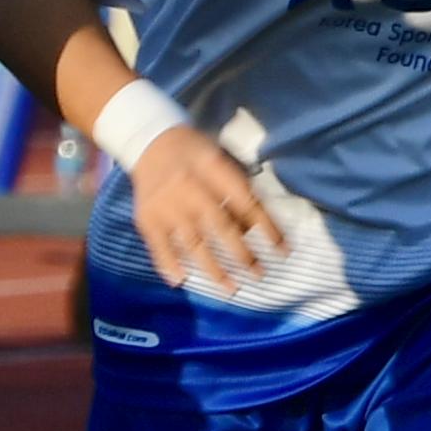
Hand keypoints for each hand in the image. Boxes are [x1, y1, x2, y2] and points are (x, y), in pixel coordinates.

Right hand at [123, 121, 283, 297]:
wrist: (147, 141)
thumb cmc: (192, 151)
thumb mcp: (220, 157)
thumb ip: (238, 187)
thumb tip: (255, 226)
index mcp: (211, 169)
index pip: (245, 202)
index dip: (267, 227)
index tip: (283, 250)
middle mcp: (188, 188)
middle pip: (220, 226)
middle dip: (242, 254)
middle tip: (259, 275)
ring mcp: (166, 205)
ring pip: (192, 242)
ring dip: (213, 268)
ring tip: (231, 288)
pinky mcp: (147, 218)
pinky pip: (159, 245)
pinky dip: (168, 264)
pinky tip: (181, 280)